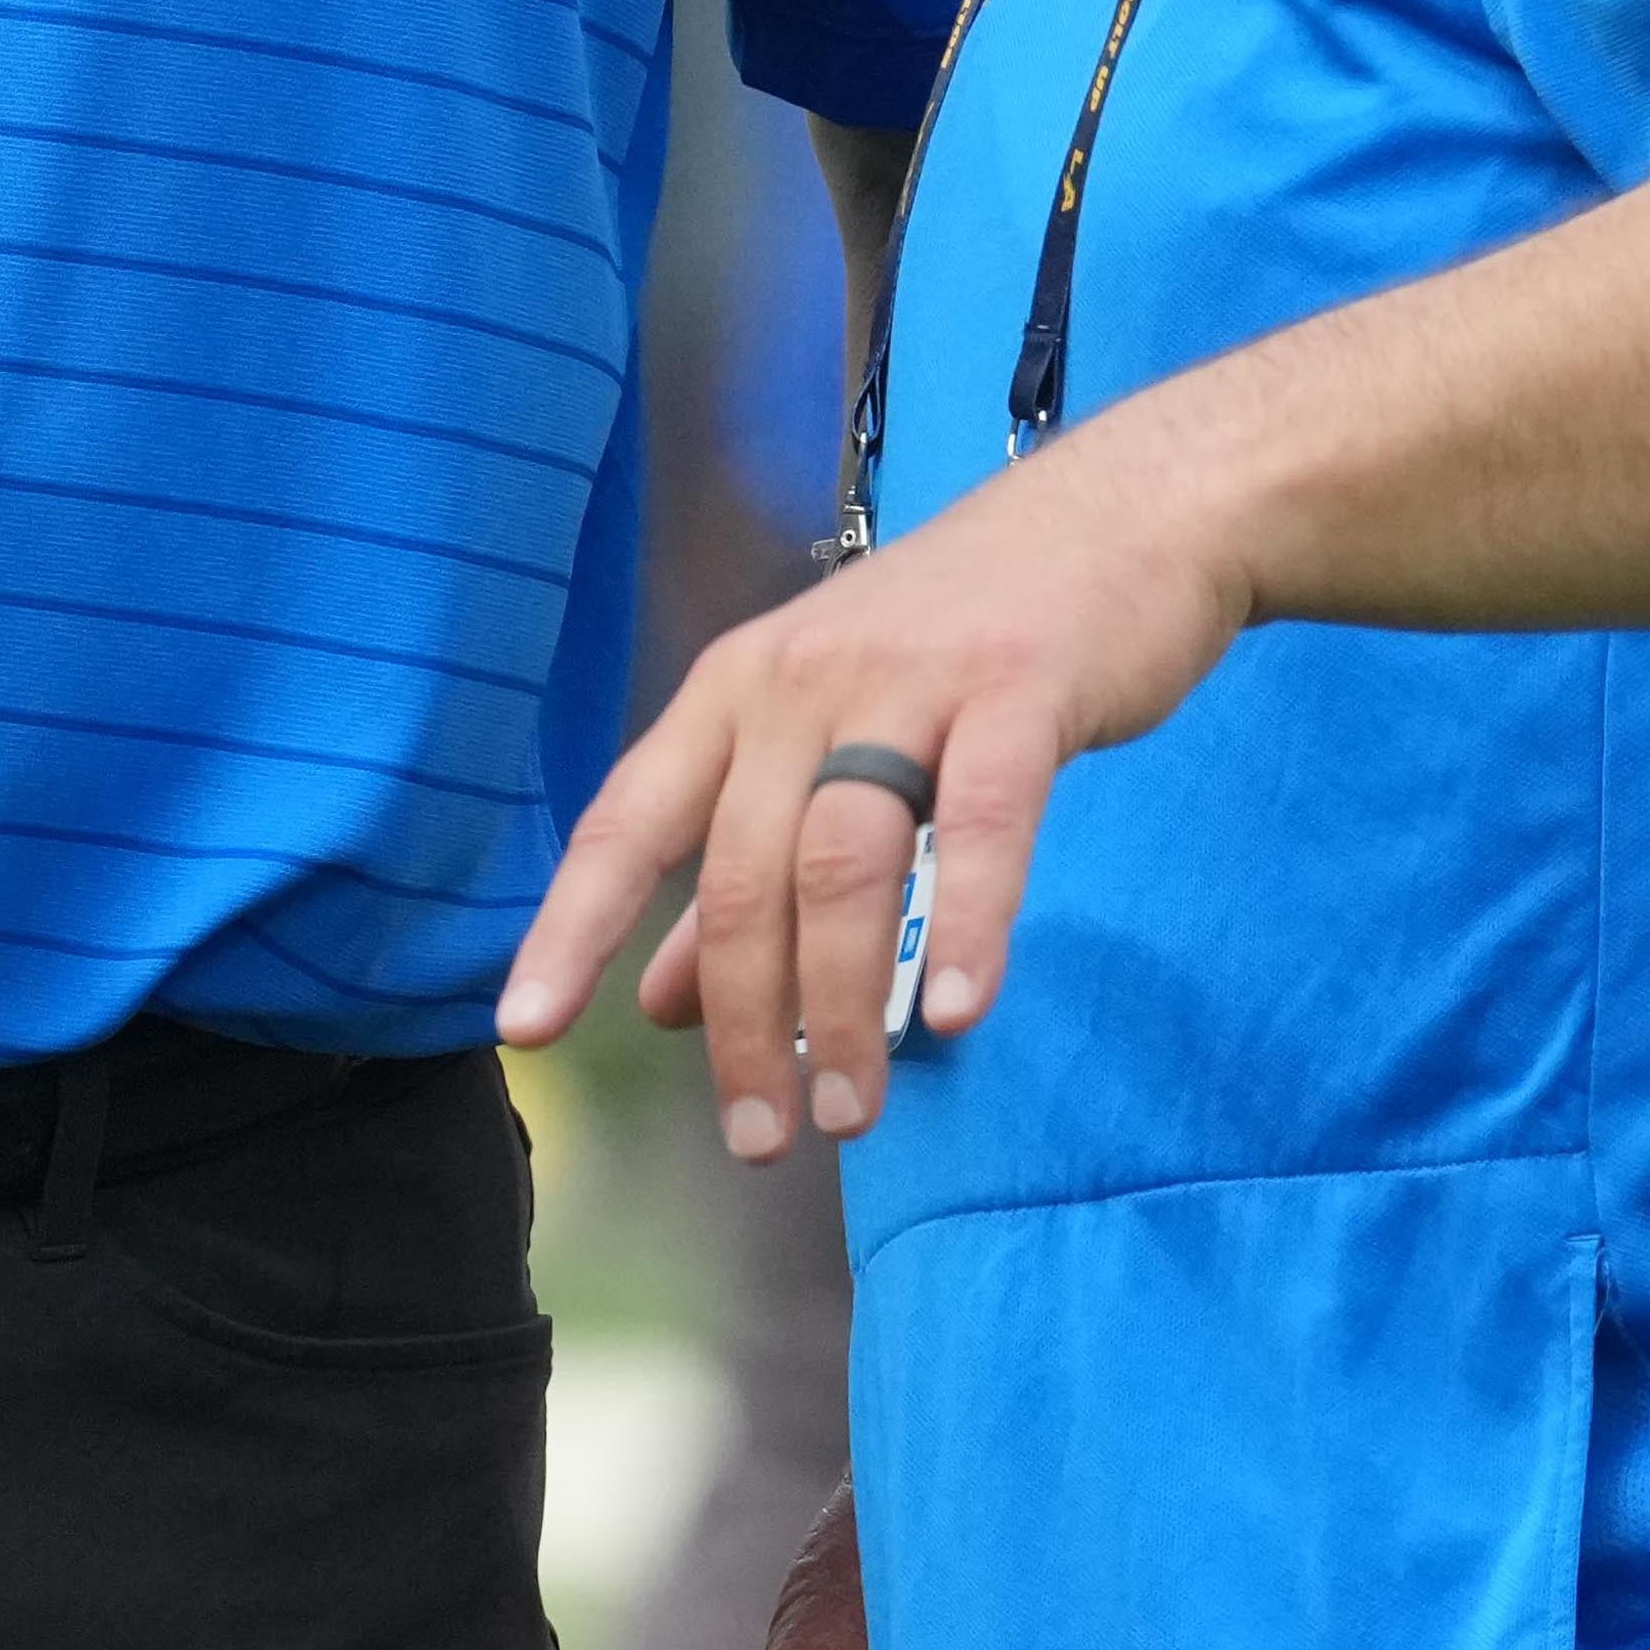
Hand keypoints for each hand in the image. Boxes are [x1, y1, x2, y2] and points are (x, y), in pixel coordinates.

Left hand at [492, 425, 1250, 1154]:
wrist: (1124, 511)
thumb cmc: (964, 634)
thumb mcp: (825, 727)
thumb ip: (741, 862)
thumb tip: (657, 999)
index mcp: (737, 692)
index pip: (630, 821)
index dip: (572, 928)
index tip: (526, 1032)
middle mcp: (800, 684)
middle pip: (741, 876)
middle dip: (741, 1025)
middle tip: (761, 1139)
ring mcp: (909, 684)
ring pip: (844, 865)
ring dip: (841, 1006)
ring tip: (849, 1111)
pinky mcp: (1018, 691)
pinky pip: (978, 823)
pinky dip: (965, 922)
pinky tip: (958, 1013)